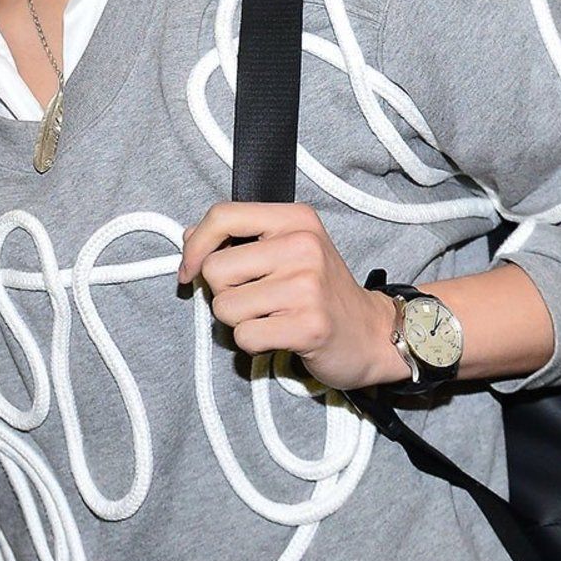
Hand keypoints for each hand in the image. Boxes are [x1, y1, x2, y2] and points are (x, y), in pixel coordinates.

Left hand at [178, 202, 406, 389]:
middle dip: (223, 292)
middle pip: (215, 269)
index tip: (190, 269)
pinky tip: (279, 336)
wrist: (371, 332)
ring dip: (239, 321)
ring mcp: (307, 286)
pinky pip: (244, 337)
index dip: (195, 246)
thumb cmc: (321, 291)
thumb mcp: (286, 248)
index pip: (222, 216)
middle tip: (255, 299)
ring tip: (271, 317)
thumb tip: (189, 239)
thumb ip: (237, 238)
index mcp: (295, 218)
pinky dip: (254, 344)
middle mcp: (302, 245)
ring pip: (224, 307)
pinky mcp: (308, 325)